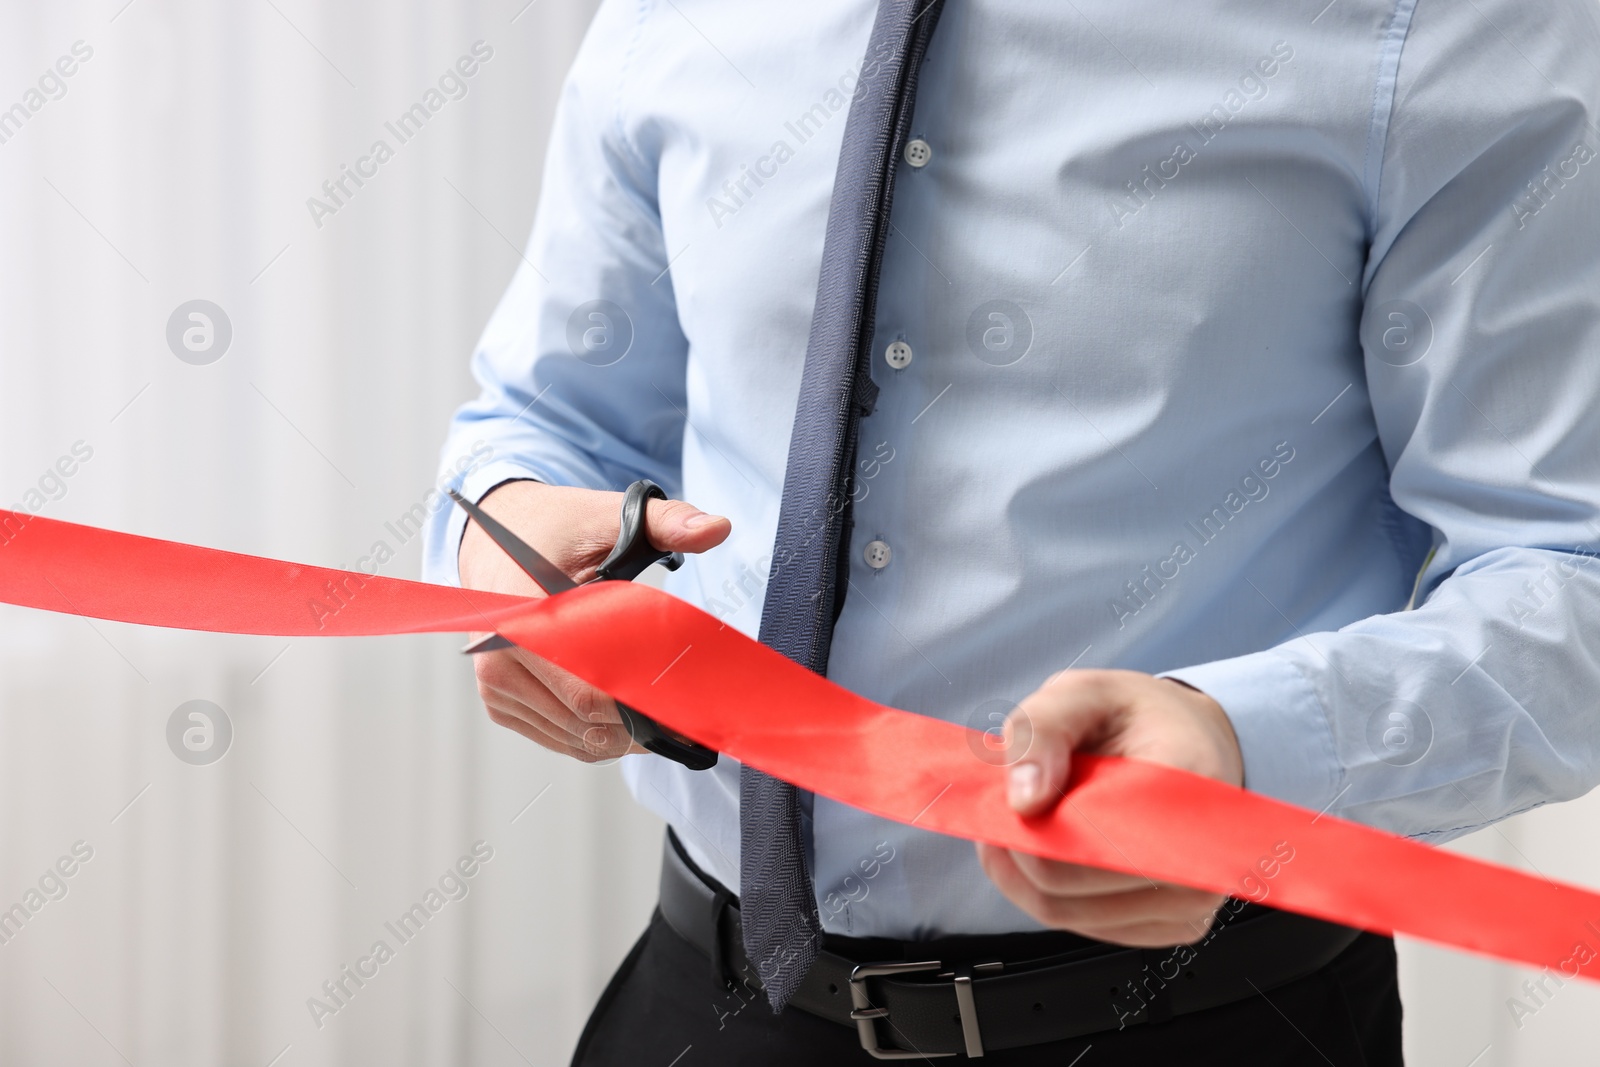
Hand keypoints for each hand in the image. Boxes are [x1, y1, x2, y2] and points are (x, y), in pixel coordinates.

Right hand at [458, 480, 730, 761]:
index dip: (643, 701)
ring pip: (574, 737)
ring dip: (621, 736)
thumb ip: (666, 521)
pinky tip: (624, 718)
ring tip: (660, 715)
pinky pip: (556, 736)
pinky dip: (595, 736)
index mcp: (524, 612)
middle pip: (585, 719)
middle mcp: (499, 654)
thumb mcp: (609, 516)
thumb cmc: (553, 529)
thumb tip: (716, 528)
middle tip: (688, 717)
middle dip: (641, 722)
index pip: (589, 686)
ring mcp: (494, 681)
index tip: (685, 704)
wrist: (496, 540)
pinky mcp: (498, 698)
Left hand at [975, 669, 1243, 946]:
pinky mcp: (1172, 926)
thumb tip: (1023, 800)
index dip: (1034, 824)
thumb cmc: (1138, 719)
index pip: (1088, 840)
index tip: (1013, 797)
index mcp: (1188, 787)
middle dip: (1019, 847)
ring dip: (1025, 871)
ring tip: (1029, 821)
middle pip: (1066, 886)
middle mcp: (1203, 857)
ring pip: (1064, 912)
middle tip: (1008, 806)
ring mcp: (1191, 901)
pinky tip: (1054, 848)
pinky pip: (1084, 924)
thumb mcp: (1082, 694)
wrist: (1194, 743)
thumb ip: (1040, 730)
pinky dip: (1049, 891)